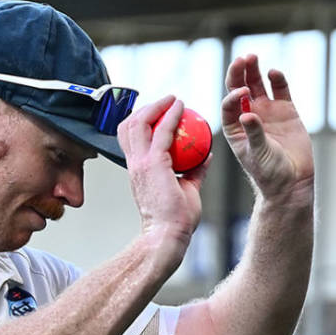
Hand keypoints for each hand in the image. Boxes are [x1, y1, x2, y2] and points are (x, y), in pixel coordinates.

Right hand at [117, 95, 207, 256]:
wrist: (167, 234)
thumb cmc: (176, 218)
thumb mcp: (186, 189)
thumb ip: (194, 171)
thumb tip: (206, 156)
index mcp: (137, 170)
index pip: (130, 138)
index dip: (141, 120)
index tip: (160, 112)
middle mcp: (134, 164)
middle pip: (129, 125)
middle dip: (146, 107)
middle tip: (167, 101)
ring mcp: (141, 163)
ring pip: (139, 123)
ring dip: (156, 106)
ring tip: (173, 100)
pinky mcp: (153, 164)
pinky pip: (161, 132)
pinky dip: (170, 116)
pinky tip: (181, 107)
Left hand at [222, 54, 314, 201]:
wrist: (292, 181)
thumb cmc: (268, 172)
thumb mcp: (257, 154)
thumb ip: (254, 133)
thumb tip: (247, 114)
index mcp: (234, 128)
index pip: (229, 105)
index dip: (233, 96)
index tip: (243, 93)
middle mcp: (248, 116)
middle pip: (239, 90)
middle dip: (238, 74)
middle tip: (242, 58)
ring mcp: (266, 112)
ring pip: (257, 85)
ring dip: (253, 71)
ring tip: (252, 56)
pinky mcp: (286, 111)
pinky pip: (280, 90)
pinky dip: (277, 80)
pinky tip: (274, 71)